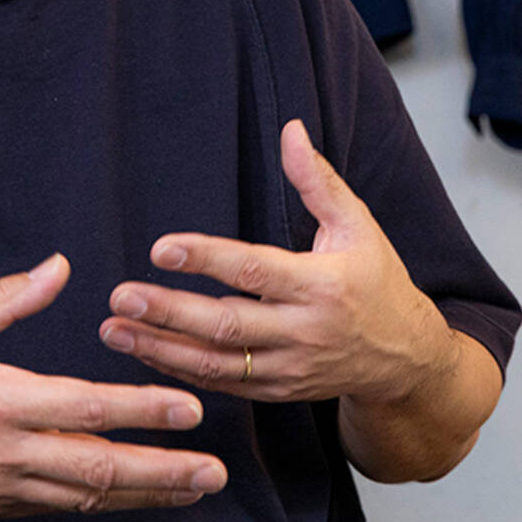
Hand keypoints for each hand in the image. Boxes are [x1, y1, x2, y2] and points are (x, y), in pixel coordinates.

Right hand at [0, 253, 227, 515]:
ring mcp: (3, 489)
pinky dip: (102, 502)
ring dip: (145, 495)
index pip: (87, 409)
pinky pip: (60, 508)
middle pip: (101, 469)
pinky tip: (131, 494)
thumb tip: (59, 266)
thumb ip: (8, 298)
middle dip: (164, 472)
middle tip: (213, 471)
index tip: (189, 409)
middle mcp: (8, 454)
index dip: (143, 410)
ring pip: (88, 498)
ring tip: (192, 489)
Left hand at [98, 120, 457, 405]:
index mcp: (320, 285)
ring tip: (113, 329)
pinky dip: (179, 371)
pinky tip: (142, 352)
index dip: (205, 259)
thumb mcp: (359, 226)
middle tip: (120, 296)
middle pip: (225, 325)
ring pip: (216, 364)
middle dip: (168, 311)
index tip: (161, 248)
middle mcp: (302, 332)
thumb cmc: (378, 283)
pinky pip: (222, 385)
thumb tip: (290, 129)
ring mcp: (288, 368)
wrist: (408, 361)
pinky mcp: (277, 391)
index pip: (254, 270)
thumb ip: (318, 180)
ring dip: (159, 348)